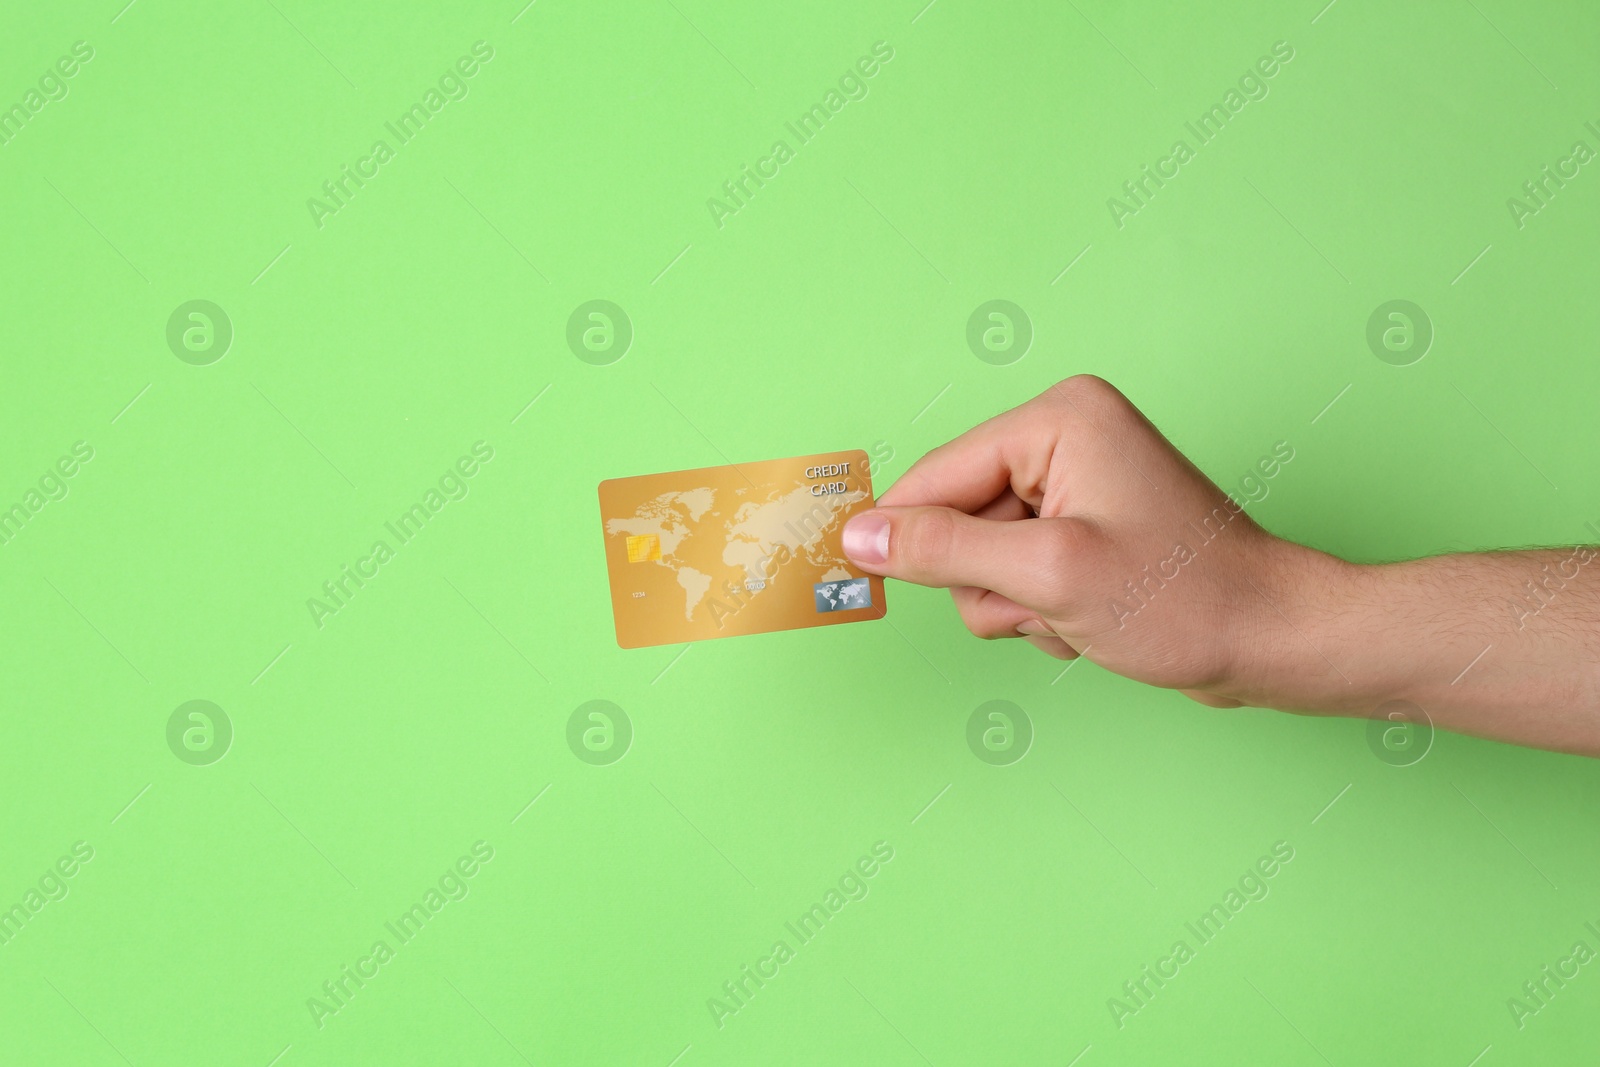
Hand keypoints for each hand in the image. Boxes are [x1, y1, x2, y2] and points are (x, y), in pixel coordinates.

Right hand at [841, 375, 1338, 708]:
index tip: (872, 583)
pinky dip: (1041, 609)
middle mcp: (1065, 437)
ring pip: (982, 556)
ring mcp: (1076, 484)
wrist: (1272, 642)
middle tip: (1047, 601)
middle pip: (956, 518)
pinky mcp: (1086, 527)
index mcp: (1058, 419)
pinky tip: (1090, 619)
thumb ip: (943, 549)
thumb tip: (860, 535)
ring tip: (1076, 613)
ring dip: (1017, 603)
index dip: (905, 536)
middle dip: (990, 579)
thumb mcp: (1047, 574)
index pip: (936, 475)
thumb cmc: (1185, 602)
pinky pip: (1018, 572)